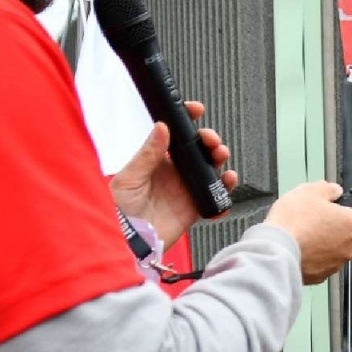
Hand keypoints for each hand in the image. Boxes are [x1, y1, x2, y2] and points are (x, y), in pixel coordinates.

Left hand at [109, 100, 237, 248]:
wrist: (134, 241)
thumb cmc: (124, 210)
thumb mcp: (129, 178)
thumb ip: (147, 154)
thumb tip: (161, 127)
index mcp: (158, 159)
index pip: (175, 133)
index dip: (187, 119)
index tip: (195, 110)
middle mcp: (175, 171)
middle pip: (199, 148)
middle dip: (210, 140)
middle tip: (211, 141)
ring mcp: (188, 187)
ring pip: (211, 167)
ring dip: (220, 158)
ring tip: (220, 157)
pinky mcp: (197, 205)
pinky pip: (217, 195)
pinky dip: (226, 190)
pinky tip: (227, 184)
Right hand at [263, 181, 351, 283]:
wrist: (276, 250)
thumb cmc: (294, 222)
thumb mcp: (310, 191)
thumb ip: (328, 189)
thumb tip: (334, 190)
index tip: (347, 215)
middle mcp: (348, 249)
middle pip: (351, 240)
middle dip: (337, 232)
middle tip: (319, 221)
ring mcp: (334, 265)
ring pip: (335, 254)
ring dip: (325, 246)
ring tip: (305, 235)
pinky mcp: (318, 277)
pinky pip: (320, 266)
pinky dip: (313, 259)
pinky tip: (299, 249)